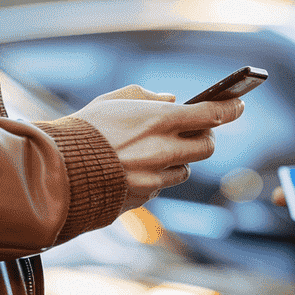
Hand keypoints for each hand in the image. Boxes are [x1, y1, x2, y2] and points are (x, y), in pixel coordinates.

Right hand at [74, 85, 243, 211]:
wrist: (55, 169)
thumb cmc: (83, 129)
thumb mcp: (114, 100)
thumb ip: (149, 97)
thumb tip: (175, 101)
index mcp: (158, 120)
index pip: (210, 114)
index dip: (230, 109)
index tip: (239, 104)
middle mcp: (163, 150)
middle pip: (207, 147)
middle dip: (205, 138)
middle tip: (197, 132)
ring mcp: (156, 176)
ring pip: (186, 170)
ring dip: (180, 160)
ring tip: (156, 150)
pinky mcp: (145, 196)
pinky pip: (162, 185)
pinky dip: (157, 176)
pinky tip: (134, 169)